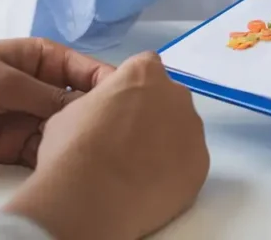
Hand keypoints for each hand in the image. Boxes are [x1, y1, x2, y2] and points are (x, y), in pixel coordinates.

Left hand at [0, 38, 113, 167]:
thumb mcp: (1, 77)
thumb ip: (43, 93)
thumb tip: (84, 104)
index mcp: (41, 59)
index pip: (84, 69)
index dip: (106, 82)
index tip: (127, 99)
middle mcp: (41, 88)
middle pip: (80, 103)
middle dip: (96, 115)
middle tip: (113, 132)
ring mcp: (29, 118)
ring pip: (66, 130)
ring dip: (77, 140)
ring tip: (95, 153)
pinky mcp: (15, 146)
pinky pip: (44, 153)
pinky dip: (56, 159)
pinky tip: (69, 166)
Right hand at [3, 52, 208, 239]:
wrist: (89, 202)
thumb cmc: (72, 151)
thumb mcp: (70, 112)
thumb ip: (98, 104)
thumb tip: (103, 115)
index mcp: (143, 73)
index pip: (144, 67)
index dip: (130, 88)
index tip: (116, 109)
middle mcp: (176, 95)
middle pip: (168, 98)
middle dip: (152, 114)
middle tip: (126, 142)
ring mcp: (193, 130)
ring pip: (181, 130)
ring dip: (165, 143)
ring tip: (137, 170)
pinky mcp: (201, 165)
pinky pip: (189, 162)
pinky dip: (174, 172)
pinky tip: (149, 188)